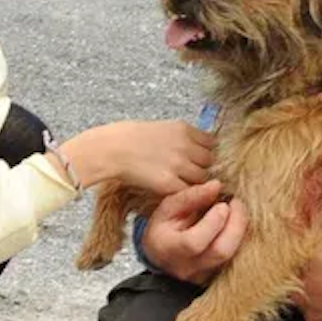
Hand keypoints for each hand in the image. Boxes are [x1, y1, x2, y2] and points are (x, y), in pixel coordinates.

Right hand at [62, 120, 213, 194]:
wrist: (109, 149)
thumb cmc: (126, 137)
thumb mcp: (159, 127)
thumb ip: (179, 136)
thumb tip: (193, 147)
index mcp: (183, 129)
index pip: (211, 142)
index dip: (206, 151)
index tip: (199, 158)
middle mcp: (185, 145)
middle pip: (210, 161)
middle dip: (202, 167)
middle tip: (190, 173)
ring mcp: (179, 165)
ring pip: (203, 178)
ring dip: (195, 182)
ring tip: (181, 183)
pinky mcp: (169, 183)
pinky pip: (188, 191)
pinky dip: (184, 193)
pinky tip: (174, 191)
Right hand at [141, 180, 247, 284]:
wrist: (160, 255)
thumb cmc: (162, 229)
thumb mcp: (167, 208)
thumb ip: (191, 196)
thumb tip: (216, 185)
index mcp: (170, 249)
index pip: (195, 242)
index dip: (213, 222)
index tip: (222, 204)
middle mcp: (188, 268)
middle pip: (221, 251)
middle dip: (236, 224)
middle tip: (236, 203)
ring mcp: (204, 276)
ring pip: (233, 256)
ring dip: (240, 230)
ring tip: (236, 211)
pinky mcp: (216, 276)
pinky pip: (236, 258)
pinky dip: (240, 239)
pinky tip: (234, 225)